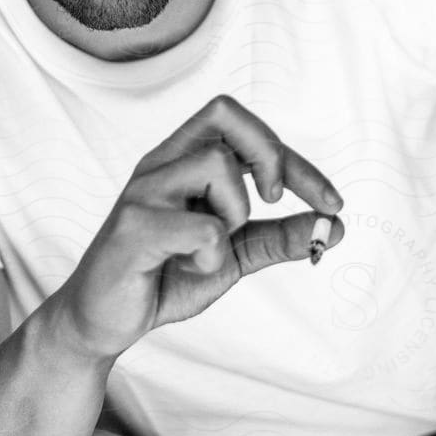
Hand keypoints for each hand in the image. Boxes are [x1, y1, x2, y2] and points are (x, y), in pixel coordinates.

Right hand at [56, 95, 344, 360]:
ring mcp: (143, 192)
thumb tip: (333, 226)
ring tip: (216, 246)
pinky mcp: (133, 228)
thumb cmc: (162, 277)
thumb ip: (275, 238)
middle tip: (275, 201)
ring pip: (214, 163)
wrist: (102, 322)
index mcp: (183, 159)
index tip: (330, 201)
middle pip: (225, 112)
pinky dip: (213, 254)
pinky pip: (201, 227)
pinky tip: (193, 268)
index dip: (294, 158)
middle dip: (271, 154)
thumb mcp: (230, 257)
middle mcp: (161, 163)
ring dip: (236, 212)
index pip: (243, 125)